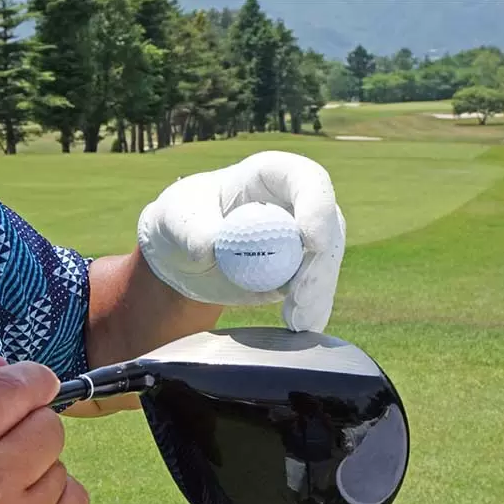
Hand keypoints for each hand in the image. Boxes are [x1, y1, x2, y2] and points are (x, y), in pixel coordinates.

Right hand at [0, 358, 88, 503]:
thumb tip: (0, 365)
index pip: (12, 388)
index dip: (30, 377)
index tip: (31, 381)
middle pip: (48, 424)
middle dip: (28, 425)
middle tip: (0, 444)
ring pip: (61, 463)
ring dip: (37, 466)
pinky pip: (74, 500)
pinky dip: (53, 499)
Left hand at [138, 151, 345, 331]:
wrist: (181, 256)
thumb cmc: (179, 222)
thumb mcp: (175, 220)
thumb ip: (192, 230)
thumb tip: (212, 247)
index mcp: (269, 176)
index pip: (306, 180)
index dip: (316, 206)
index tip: (310, 241)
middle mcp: (295, 203)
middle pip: (329, 224)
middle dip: (321, 262)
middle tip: (300, 295)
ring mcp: (301, 238)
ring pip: (327, 261)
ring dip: (317, 292)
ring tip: (295, 320)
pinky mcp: (298, 271)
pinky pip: (316, 289)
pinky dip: (312, 310)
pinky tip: (303, 327)